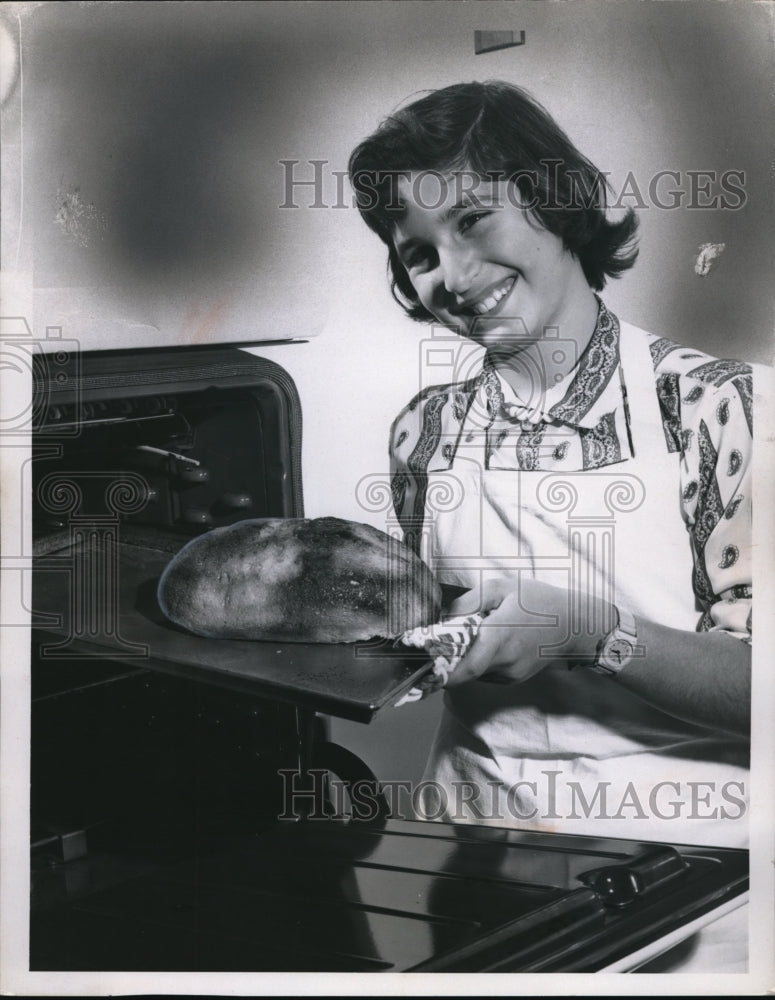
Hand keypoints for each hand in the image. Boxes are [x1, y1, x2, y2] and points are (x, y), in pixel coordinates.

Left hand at [445, 576, 607, 686]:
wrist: (572, 624)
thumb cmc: (537, 601)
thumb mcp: (501, 588)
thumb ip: (469, 601)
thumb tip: (443, 617)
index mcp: (500, 636)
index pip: (468, 667)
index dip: (444, 673)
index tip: (426, 667)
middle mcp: (505, 661)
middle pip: (464, 671)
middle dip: (447, 661)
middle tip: (435, 646)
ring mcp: (510, 674)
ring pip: (474, 673)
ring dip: (463, 660)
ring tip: (469, 638)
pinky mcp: (513, 679)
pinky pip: (485, 674)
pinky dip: (478, 662)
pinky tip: (486, 644)